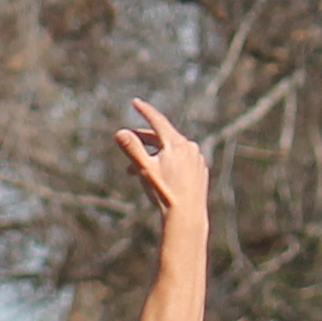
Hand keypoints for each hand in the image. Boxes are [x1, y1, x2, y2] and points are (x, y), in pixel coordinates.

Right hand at [113, 98, 208, 218]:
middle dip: (144, 141)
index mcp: (176, 143)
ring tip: (138, 171)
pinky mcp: (200, 172)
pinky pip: (182, 161)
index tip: (135, 102)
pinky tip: (160, 177)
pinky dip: (168, 163)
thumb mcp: (145, 170)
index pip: (157, 121)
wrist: (187, 218)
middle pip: (163, 137)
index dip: (145, 111)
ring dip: (154, 155)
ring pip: (171, 151)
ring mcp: (197, 159)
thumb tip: (120, 132)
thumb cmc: (165, 193)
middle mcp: (190, 147)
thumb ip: (133, 149)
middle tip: (129, 142)